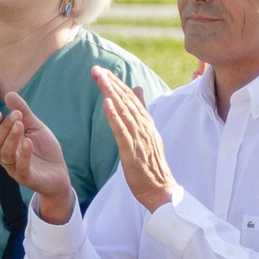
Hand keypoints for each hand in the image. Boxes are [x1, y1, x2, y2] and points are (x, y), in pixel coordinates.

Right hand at [0, 92, 74, 223]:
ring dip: (11, 138)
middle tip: (17, 115)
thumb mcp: (35, 128)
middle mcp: (6, 156)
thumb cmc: (44, 150)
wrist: (59, 174)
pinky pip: (21, 167)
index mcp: (6, 144)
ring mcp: (15, 168)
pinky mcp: (27, 178)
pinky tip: (29, 142)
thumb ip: (23, 113)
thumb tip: (9, 94)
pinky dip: (24, 154)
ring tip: (20, 125)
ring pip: (6, 154)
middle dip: (5, 127)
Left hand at [93, 67, 178, 213]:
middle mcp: (144, 127)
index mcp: (147, 123)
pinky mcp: (133, 151)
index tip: (103, 71)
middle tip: (96, 69)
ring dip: (112, 94)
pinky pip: (122, 132)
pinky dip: (115, 117)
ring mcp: (140, 139)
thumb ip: (141, 111)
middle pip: (127, 101)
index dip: (117, 83)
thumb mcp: (147, 134)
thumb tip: (137, 89)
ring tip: (100, 79)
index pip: (131, 98)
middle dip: (111, 84)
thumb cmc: (152, 164)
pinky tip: (107, 104)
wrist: (161, 190)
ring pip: (124, 112)